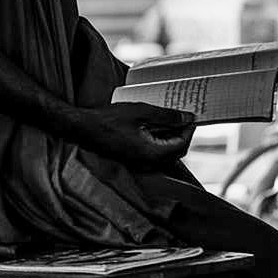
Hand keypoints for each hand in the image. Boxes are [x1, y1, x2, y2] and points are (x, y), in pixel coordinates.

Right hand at [74, 102, 195, 169]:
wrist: (85, 129)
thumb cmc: (110, 120)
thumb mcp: (141, 112)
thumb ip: (167, 116)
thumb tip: (187, 117)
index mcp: (153, 154)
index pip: (182, 145)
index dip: (189, 130)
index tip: (192, 115)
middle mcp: (149, 164)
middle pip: (176, 152)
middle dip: (182, 134)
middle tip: (182, 116)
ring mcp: (140, 164)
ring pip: (165, 153)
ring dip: (170, 137)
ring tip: (169, 117)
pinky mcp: (134, 160)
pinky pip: (154, 153)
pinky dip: (159, 141)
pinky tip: (154, 125)